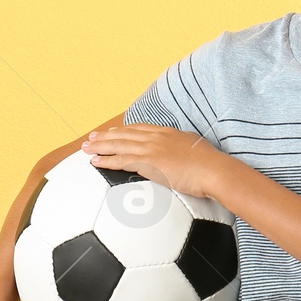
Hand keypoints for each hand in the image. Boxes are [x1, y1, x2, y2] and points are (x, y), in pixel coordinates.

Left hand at [80, 123, 223, 199]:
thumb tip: (184, 159)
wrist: (214, 171)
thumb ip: (186, 152)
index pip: (141, 128)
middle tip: (92, 136)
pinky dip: (106, 160)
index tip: (113, 131)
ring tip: (86, 147)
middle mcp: (158, 137)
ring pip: (119, 145)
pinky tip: (95, 162)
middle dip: (107, 135)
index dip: (125, 130)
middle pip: (125, 134)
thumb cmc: (212, 166)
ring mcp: (152, 149)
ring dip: (100, 146)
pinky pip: (121, 160)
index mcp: (169, 133)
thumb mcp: (198, 152)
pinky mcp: (149, 162)